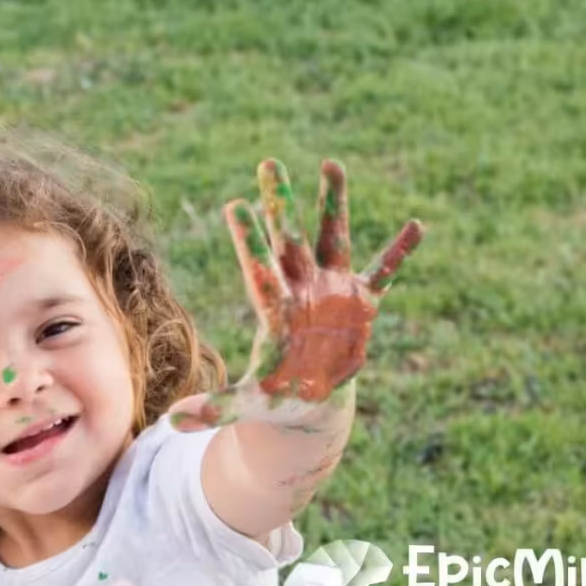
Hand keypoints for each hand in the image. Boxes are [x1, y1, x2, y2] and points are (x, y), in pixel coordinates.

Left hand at [170, 157, 422, 430]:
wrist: (309, 401)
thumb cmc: (275, 399)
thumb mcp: (245, 406)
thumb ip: (212, 408)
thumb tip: (169, 423)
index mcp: (275, 311)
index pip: (260, 269)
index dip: (250, 240)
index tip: (237, 205)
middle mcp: (301, 291)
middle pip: (290, 239)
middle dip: (282, 202)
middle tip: (268, 162)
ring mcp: (331, 292)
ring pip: (333, 240)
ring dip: (334, 204)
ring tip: (331, 163)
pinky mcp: (360, 304)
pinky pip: (384, 274)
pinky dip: (400, 253)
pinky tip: (417, 226)